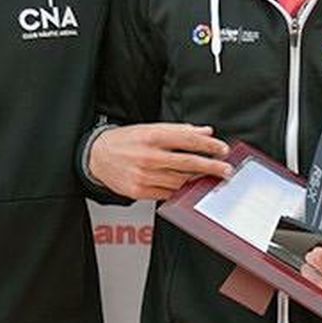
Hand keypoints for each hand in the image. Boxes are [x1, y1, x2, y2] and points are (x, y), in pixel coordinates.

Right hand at [88, 123, 230, 199]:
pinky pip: (167, 193)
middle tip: (225, 170)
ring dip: (197, 181)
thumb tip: (205, 132)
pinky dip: (180, 191)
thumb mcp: (151, 128)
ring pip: (180, 181)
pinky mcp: (140, 191)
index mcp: (153, 136)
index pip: (188, 140)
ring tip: (208, 179)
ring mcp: (144, 176)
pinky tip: (188, 188)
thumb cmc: (125, 141)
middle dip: (211, 167)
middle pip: (188, 163)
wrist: (96, 156)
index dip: (209, 146)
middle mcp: (149, 156)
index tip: (222, 149)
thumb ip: (179, 130)